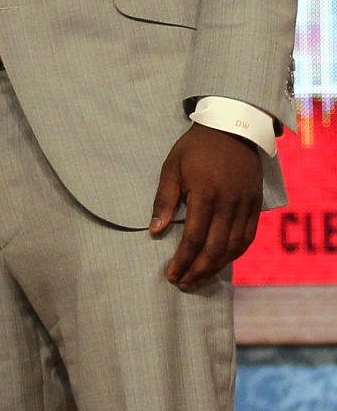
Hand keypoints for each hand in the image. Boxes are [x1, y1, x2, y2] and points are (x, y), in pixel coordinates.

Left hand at [150, 122, 262, 289]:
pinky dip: (235, 253)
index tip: (171, 275)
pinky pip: (248, 237)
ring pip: (233, 247)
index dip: (182, 260)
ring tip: (199, 277)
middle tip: (183, 283)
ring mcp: (245, 205)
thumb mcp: (172, 167)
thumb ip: (164, 200)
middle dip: (197, 270)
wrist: (231, 128)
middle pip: (215, 249)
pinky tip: (222, 261)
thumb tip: (155, 231)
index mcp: (205, 195)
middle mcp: (228, 204)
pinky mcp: (255, 204)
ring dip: (216, 267)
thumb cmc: (195, 147)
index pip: (194, 239)